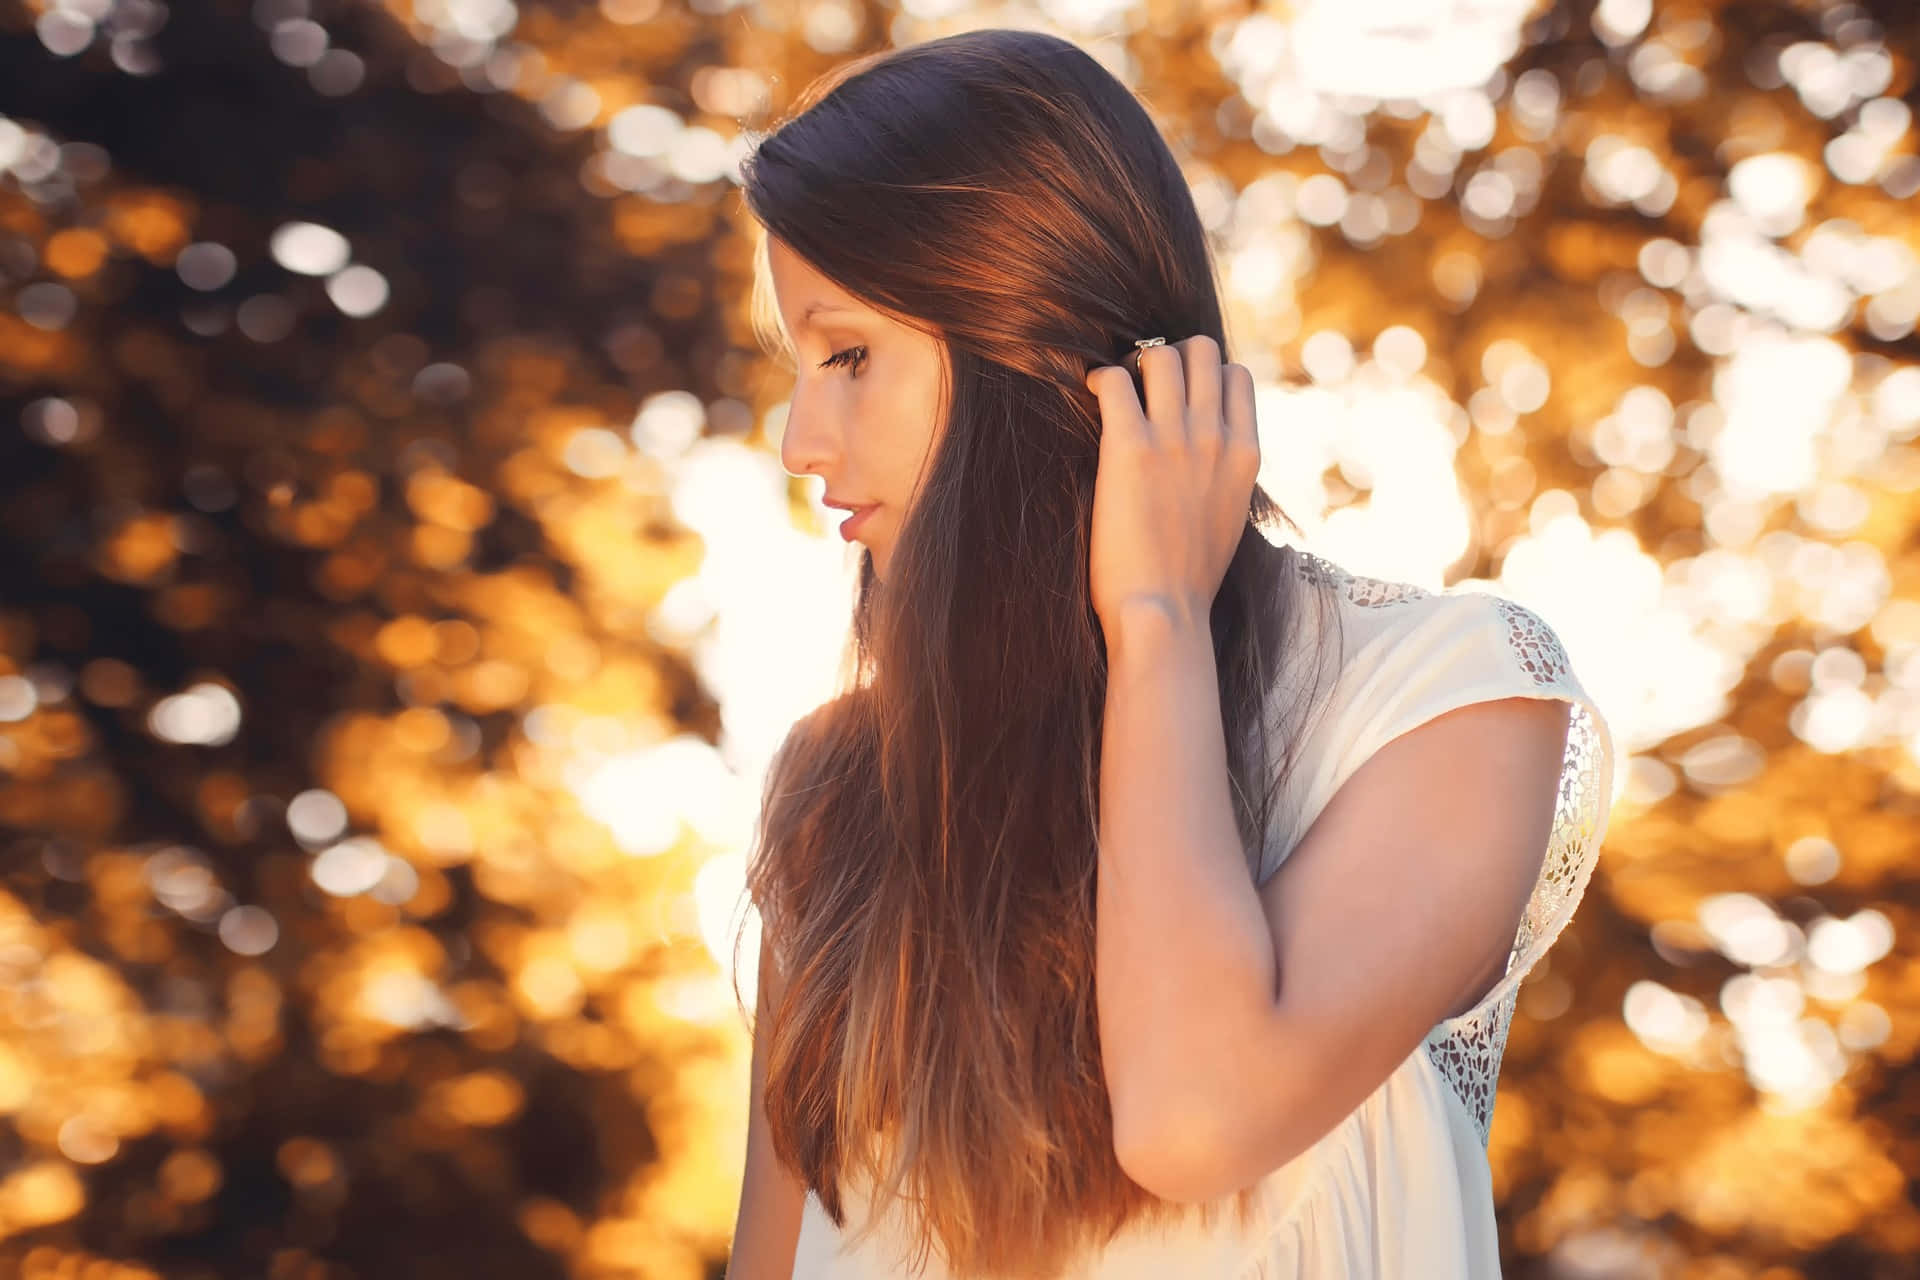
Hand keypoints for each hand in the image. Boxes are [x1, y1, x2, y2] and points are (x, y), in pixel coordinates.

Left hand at [1083, 334, 1259, 631]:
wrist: (1166, 612)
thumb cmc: (1189, 579)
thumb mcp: (1229, 518)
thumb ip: (1224, 477)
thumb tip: (1207, 462)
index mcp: (1245, 454)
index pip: (1236, 375)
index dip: (1204, 374)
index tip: (1177, 392)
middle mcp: (1214, 437)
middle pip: (1200, 351)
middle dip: (1169, 357)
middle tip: (1143, 385)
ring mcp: (1175, 439)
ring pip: (1159, 356)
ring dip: (1134, 365)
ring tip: (1117, 393)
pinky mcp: (1130, 448)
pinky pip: (1115, 381)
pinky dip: (1101, 380)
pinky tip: (1092, 398)